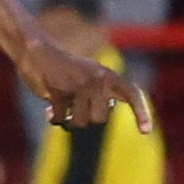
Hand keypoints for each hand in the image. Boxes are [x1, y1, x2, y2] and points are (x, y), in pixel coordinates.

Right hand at [17, 34, 154, 132]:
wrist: (37, 51)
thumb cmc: (63, 70)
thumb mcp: (86, 80)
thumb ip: (93, 99)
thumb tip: (80, 122)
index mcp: (108, 76)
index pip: (132, 94)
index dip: (141, 113)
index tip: (146, 132)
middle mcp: (97, 80)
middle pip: (100, 118)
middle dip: (86, 118)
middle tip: (74, 108)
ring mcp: (78, 85)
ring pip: (81, 121)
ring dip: (69, 119)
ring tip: (62, 107)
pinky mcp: (59, 91)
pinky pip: (60, 118)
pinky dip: (54, 119)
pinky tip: (48, 112)